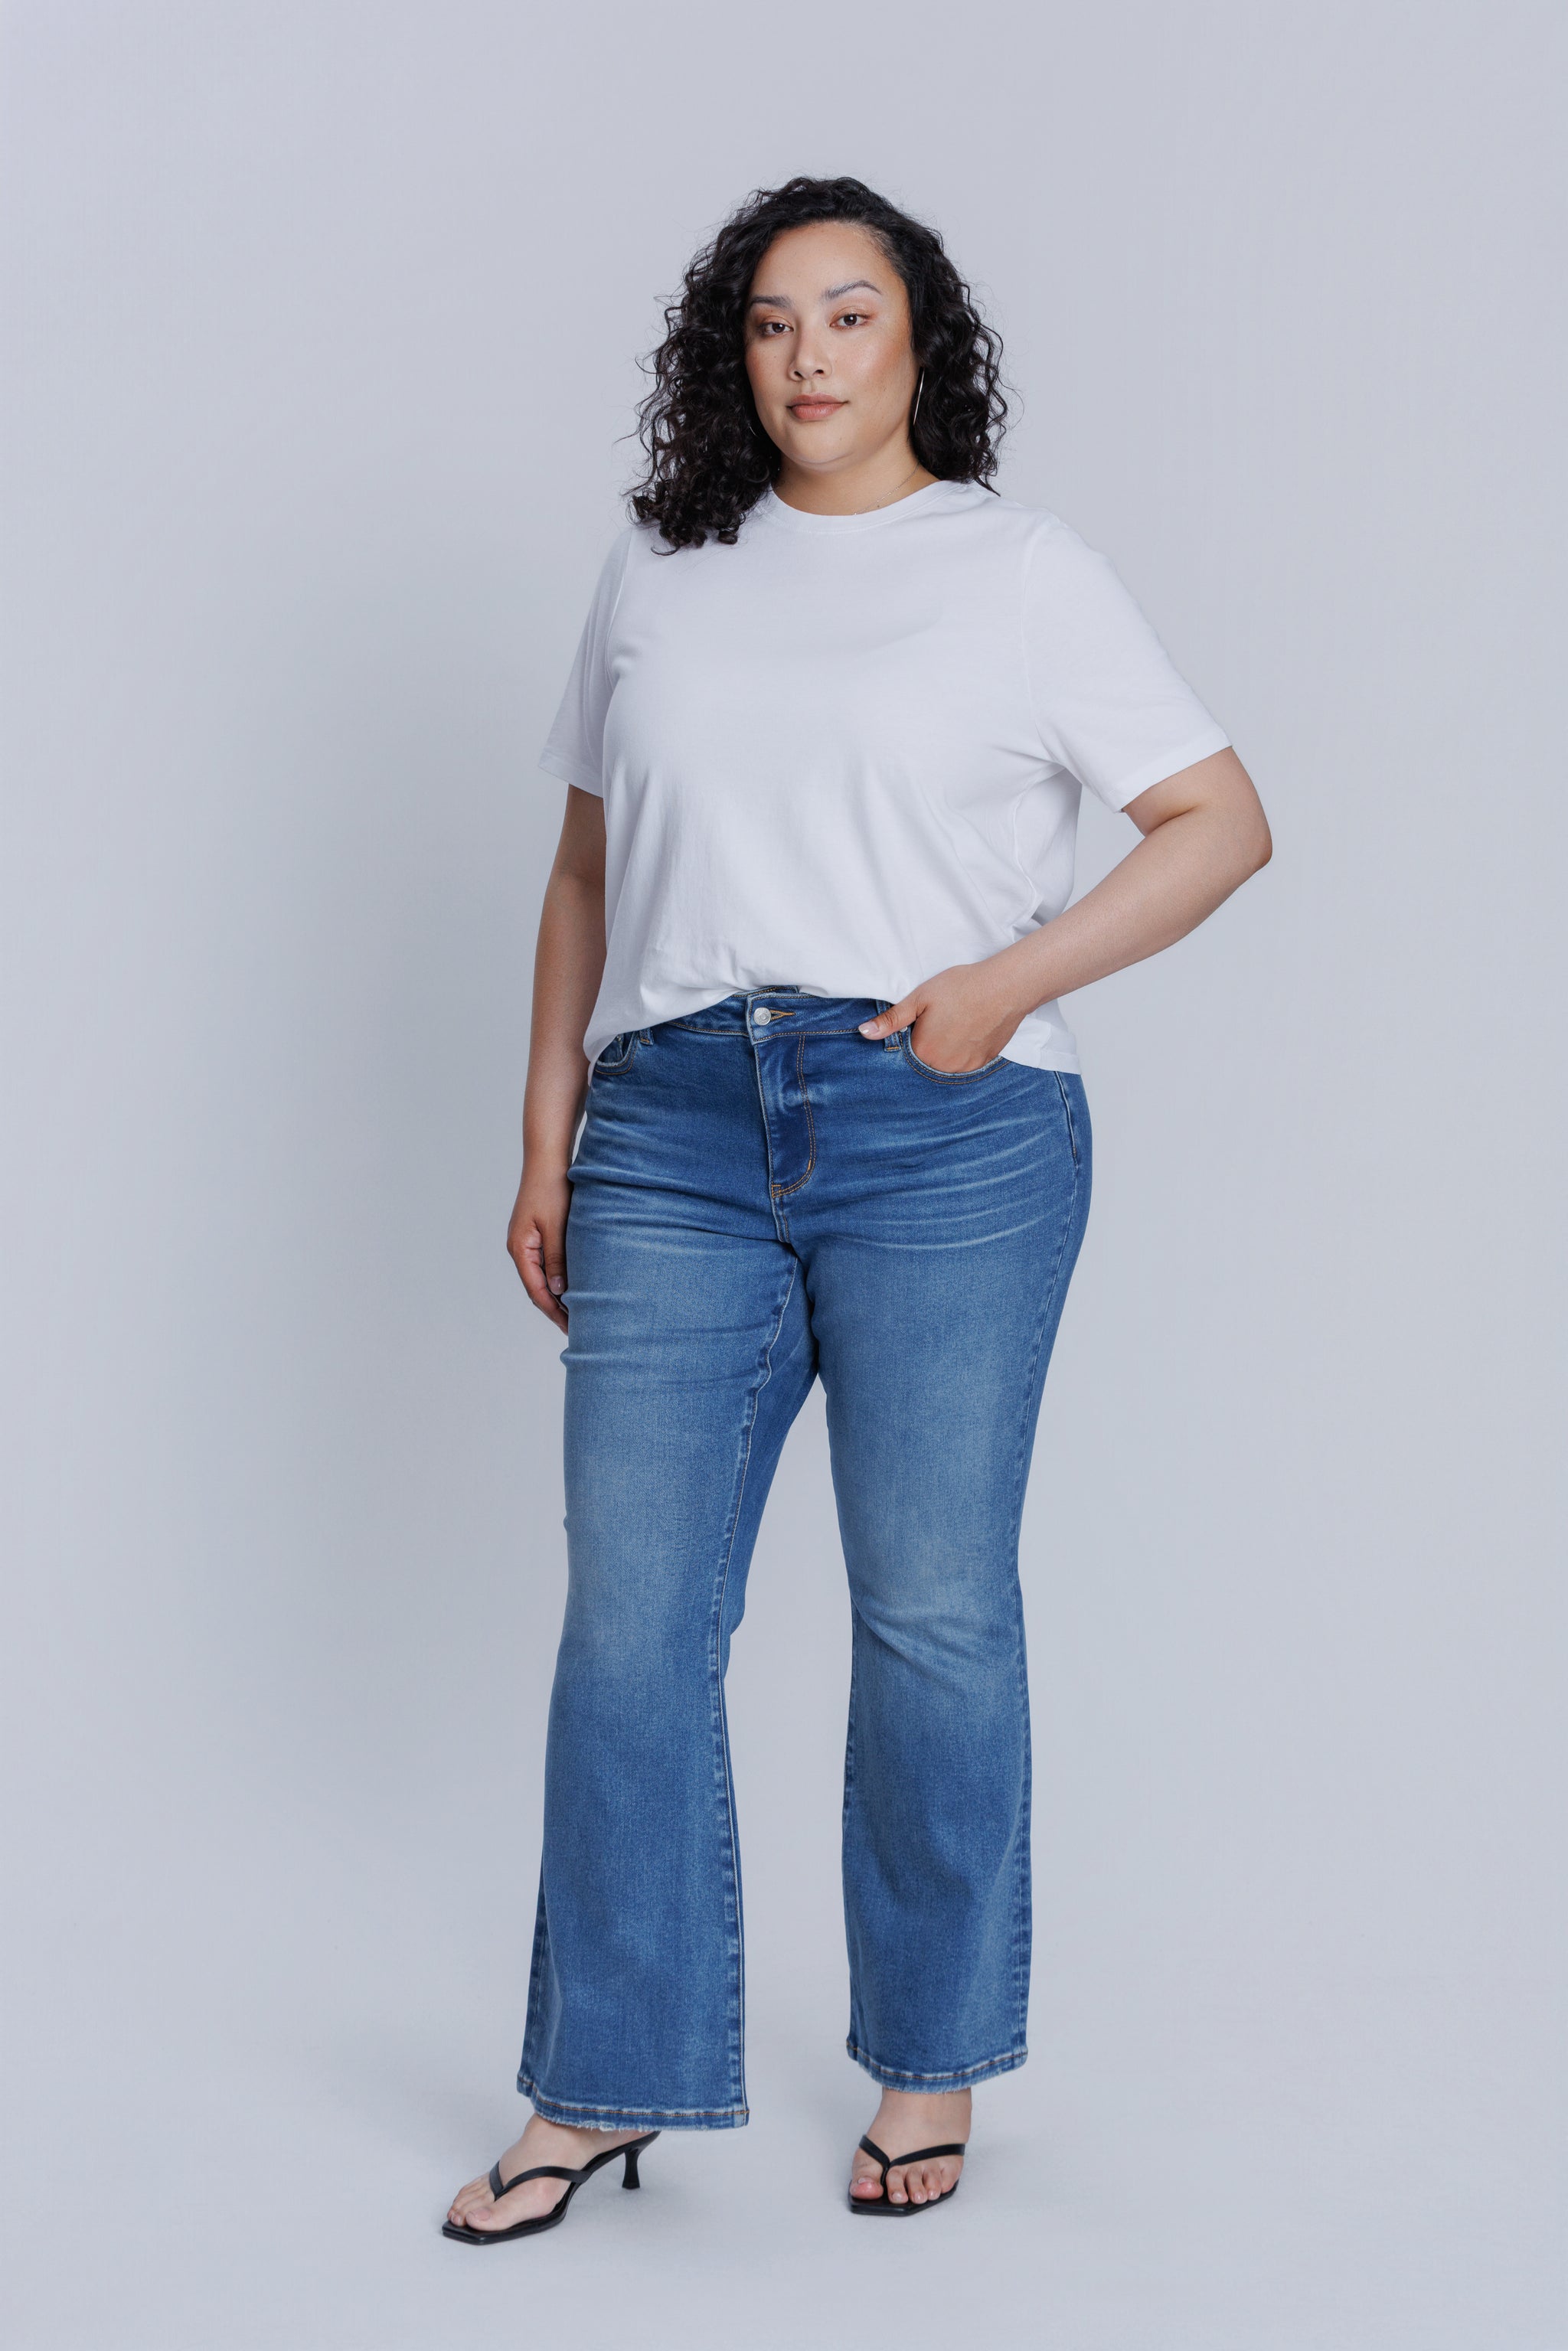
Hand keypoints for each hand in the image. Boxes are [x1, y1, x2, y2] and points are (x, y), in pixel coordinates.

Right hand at [507, 1162, 571, 1329]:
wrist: (547, 1161)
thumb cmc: (551, 1190)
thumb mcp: (556, 1228)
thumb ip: (556, 1260)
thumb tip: (558, 1292)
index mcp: (520, 1249)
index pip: (537, 1291)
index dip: (554, 1312)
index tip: (571, 1329)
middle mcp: (519, 1249)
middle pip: (537, 1289)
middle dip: (555, 1310)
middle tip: (577, 1329)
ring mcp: (526, 1242)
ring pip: (541, 1278)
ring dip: (557, 1296)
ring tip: (576, 1314)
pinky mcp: (536, 1235)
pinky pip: (545, 1265)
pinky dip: (558, 1279)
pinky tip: (572, 1286)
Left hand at [858, 961, 1025, 1071]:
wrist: (1004, 987)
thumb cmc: (960, 988)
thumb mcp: (919, 998)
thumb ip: (891, 1020)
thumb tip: (864, 1033)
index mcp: (924, 1052)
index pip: (906, 1054)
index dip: (911, 1037)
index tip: (920, 1023)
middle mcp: (944, 1067)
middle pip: (926, 1061)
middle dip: (928, 1045)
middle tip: (941, 1020)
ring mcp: (966, 1067)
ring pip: (946, 1064)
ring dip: (946, 1050)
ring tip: (956, 1024)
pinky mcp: (983, 1062)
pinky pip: (966, 1063)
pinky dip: (964, 1051)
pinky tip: (969, 1031)